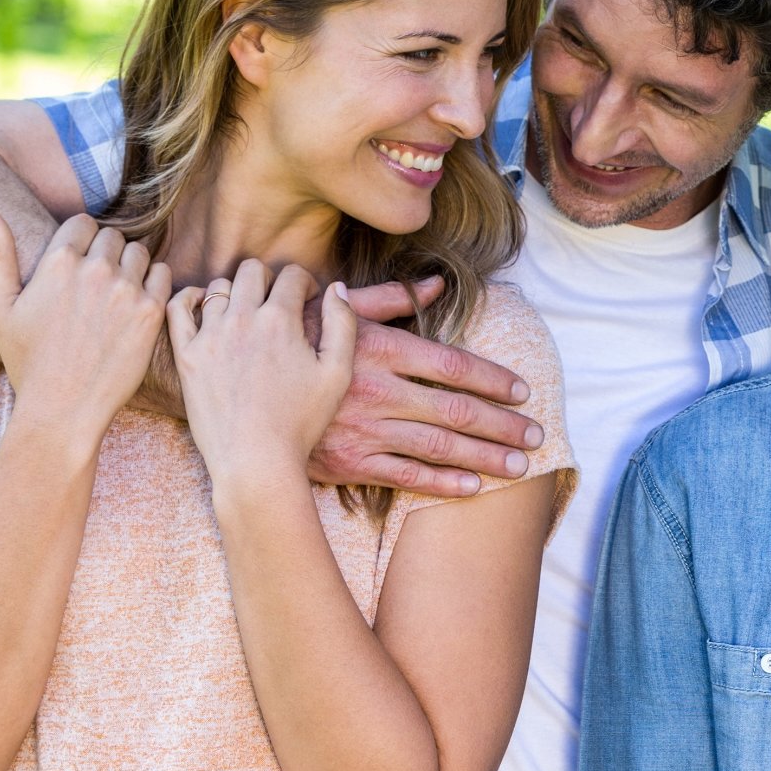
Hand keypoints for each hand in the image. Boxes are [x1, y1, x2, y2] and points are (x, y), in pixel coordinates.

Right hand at [0, 213, 168, 443]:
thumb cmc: (29, 360)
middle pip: (113, 236)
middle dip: (106, 252)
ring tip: (118, 291)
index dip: (81, 240)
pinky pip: (163, 274)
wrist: (64, 406)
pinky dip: (154, 281)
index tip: (80, 261)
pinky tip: (139, 301)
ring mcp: (126, 290)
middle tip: (98, 281)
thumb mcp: (2, 307)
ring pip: (140, 252)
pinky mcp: (151, 312)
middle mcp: (95, 271)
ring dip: (131, 265)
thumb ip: (0, 256)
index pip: (83, 223)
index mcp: (57, 264)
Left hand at [168, 260, 355, 480]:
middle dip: (269, 279)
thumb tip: (337, 288)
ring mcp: (210, 335)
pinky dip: (190, 298)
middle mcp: (242, 319)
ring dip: (235, 292)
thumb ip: (342, 324)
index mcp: (281, 320)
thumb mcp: (338, 374)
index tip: (307, 299)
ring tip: (245, 314)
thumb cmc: (301, 421)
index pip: (291, 274)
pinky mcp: (186, 355)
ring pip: (218, 286)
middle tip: (276, 303)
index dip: (304, 282)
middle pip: (252, 270)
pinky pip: (178, 307)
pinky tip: (204, 307)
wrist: (255, 460)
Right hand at [304, 277, 541, 498]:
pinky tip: (473, 488)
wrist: (233, 394)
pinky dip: (442, 485)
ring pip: (438, 447)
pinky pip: (405, 477)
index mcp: (379, 349)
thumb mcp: (334, 313)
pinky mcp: (348, 463)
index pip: (454, 366)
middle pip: (457, 410)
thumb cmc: (289, 346)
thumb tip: (436, 283)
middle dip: (502, 425)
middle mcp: (378, 391)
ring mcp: (364, 430)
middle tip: (537, 435)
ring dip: (484, 459)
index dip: (495, 380)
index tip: (524, 392)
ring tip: (520, 467)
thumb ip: (388, 300)